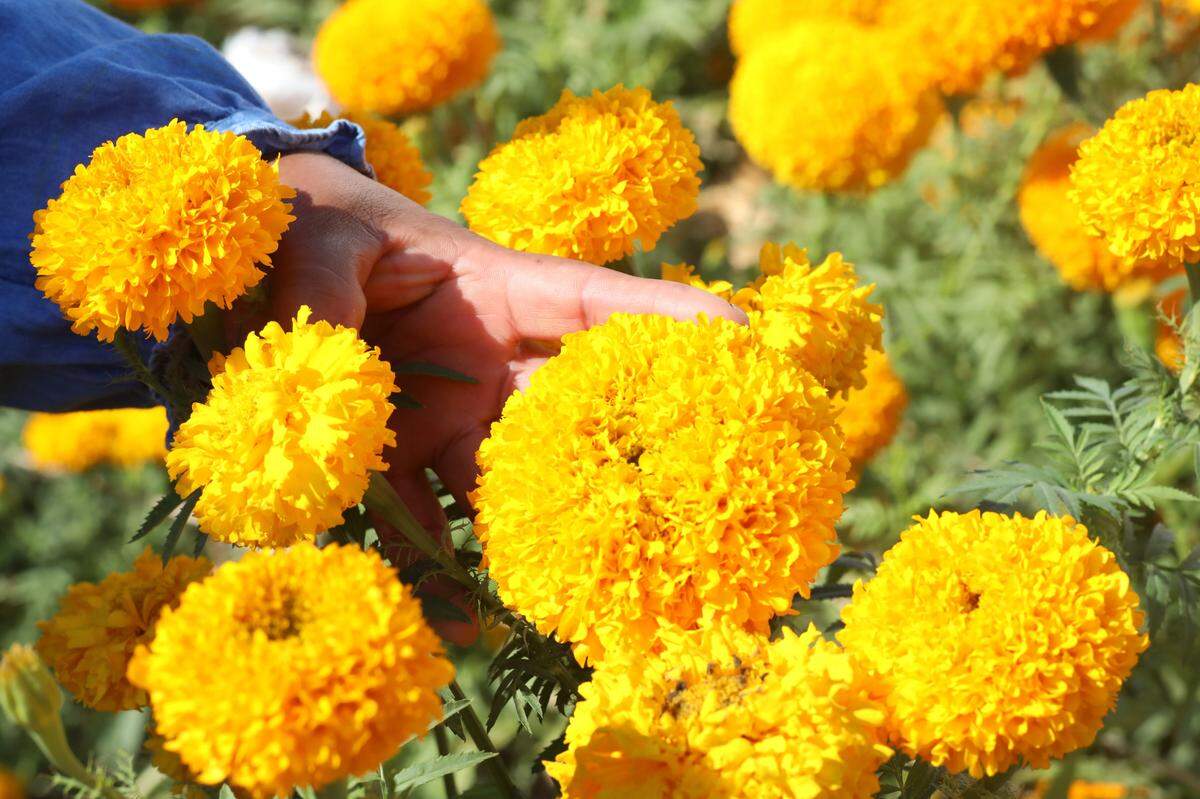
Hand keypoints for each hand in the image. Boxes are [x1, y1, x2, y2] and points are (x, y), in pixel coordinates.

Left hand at [269, 153, 746, 641]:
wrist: (258, 271)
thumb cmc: (307, 226)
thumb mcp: (314, 241)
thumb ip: (323, 300)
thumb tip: (325, 377)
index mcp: (491, 288)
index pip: (591, 302)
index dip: (663, 317)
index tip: (736, 336)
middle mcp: (488, 361)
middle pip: (570, 411)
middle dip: (625, 452)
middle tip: (680, 501)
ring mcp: (450, 415)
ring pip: (508, 483)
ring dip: (536, 536)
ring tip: (569, 595)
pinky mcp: (401, 457)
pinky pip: (424, 518)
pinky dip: (434, 568)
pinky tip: (457, 619)